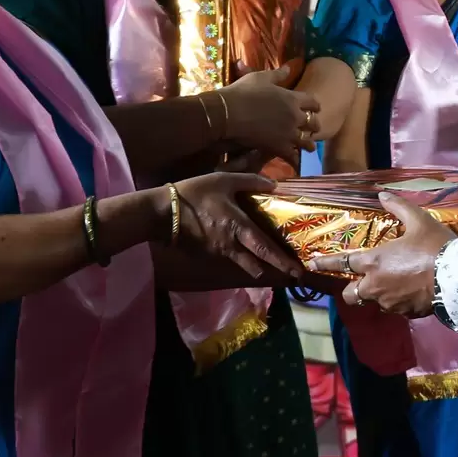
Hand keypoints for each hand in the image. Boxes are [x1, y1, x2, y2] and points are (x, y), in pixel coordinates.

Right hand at [171, 171, 302, 283]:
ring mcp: (217, 253)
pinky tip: (243, 251)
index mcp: (238, 227)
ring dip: (258, 266)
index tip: (297, 271)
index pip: (264, 248)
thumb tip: (274, 183)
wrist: (161, 213)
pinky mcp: (206, 255)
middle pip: (258, 264)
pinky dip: (240, 259)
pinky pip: (229, 259)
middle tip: (294, 276)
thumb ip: (250, 180)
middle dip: (277, 270)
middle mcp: (231, 245)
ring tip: (271, 264)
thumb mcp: (223, 180)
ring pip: (243, 264)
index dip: (282, 261)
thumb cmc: (194, 194)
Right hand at [218, 63, 321, 163]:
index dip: (315, 105)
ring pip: (307, 141)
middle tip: (312, 128)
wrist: (228, 113)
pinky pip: (293, 157)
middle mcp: (295, 116)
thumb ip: (277, 75)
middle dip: (313, 125)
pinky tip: (297, 163)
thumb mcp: (260, 78)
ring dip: (308, 144)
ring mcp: (289, 133)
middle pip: (314, 122)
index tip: (315, 108)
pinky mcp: (279, 147)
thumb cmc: (243, 92)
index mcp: (293, 98)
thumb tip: (289, 67)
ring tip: (308, 147)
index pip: (313, 102)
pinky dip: (296, 161)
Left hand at [317, 192, 452, 317]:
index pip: (341, 263)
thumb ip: (398, 207)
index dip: (324, 263)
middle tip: (362, 282)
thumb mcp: (418, 220)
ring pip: (374, 302)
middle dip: (352, 289)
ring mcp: (389, 302)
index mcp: (373, 262)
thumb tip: (382, 195)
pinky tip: (412, 293)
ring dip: (379, 294)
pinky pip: (396, 309)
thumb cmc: (434, 246)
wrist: (457, 276)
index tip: (311, 263)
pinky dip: (399, 302)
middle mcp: (375, 285)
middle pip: (351, 294)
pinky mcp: (406, 313)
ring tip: (395, 285)